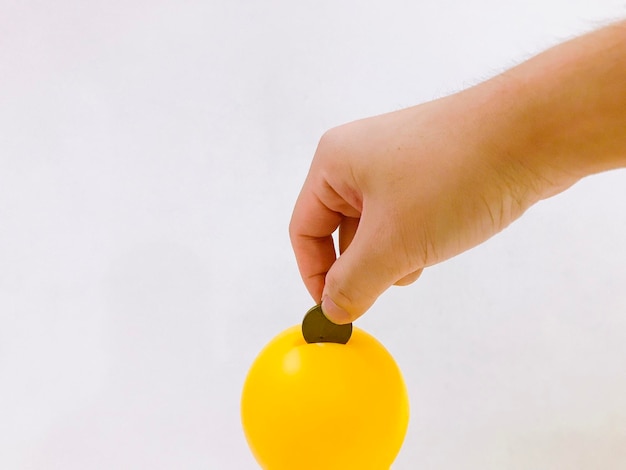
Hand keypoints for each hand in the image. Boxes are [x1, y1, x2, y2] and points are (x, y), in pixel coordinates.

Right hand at [290, 82, 566, 323]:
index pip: (303, 230)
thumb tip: (333, 310)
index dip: (314, 275)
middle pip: (337, 229)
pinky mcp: (430, 170)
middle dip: (359, 266)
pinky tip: (439, 243)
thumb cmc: (452, 178)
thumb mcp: (393, 243)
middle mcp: (360, 157)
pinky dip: (413, 239)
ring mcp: (398, 161)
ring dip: (390, 255)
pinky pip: (405, 216)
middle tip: (386, 286)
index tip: (335, 311)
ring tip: (419, 258)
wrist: (533, 133)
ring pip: (375, 227)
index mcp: (334, 162)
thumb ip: (353, 283)